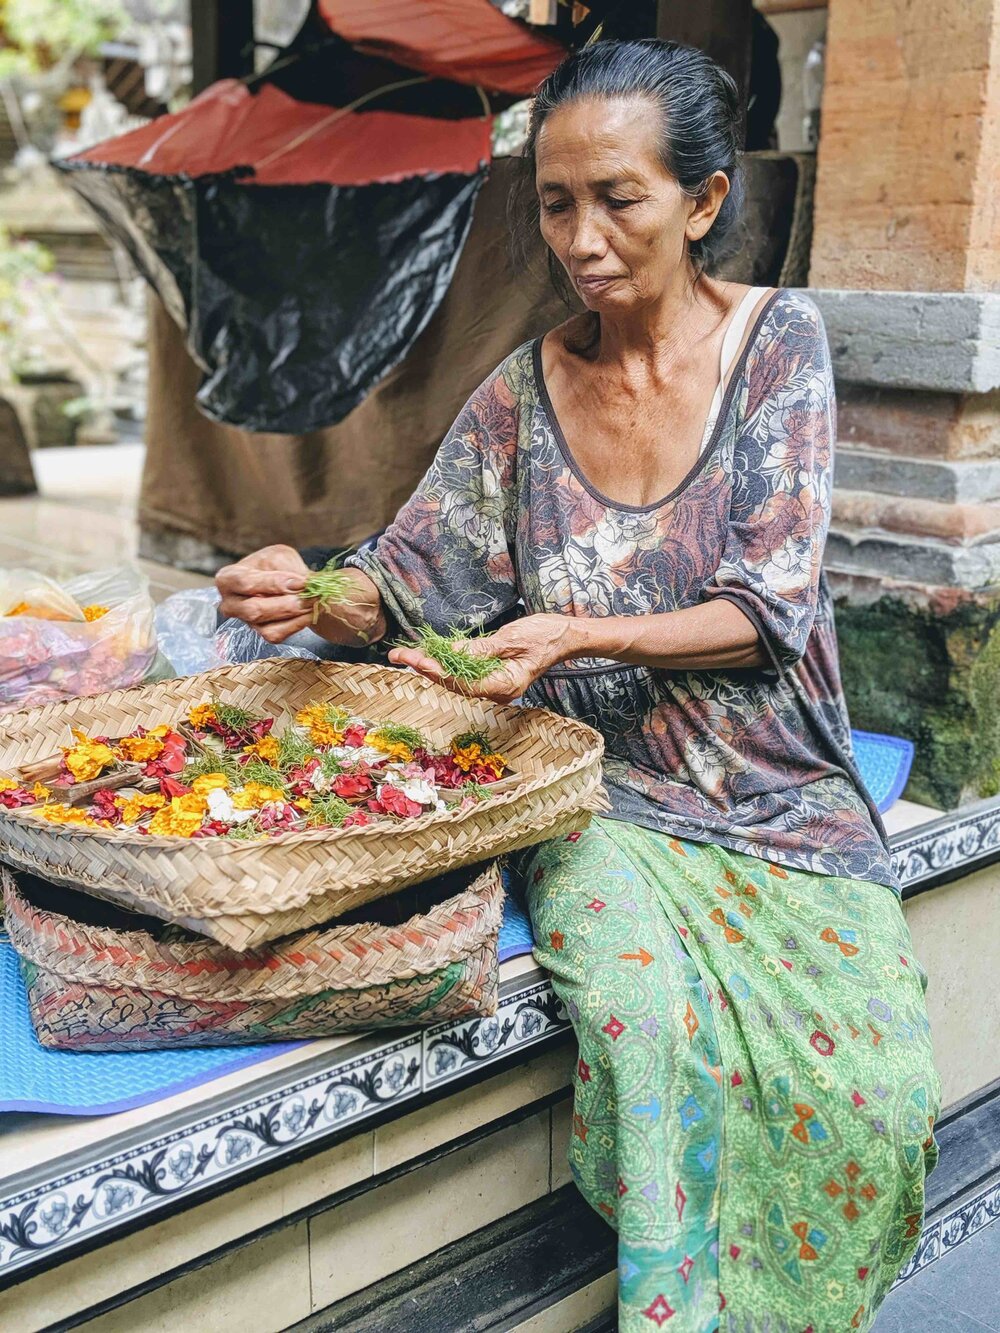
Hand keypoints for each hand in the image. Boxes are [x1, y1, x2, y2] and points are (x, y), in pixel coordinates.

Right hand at [216, 545, 312, 643]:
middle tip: (312, 594)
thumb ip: (285, 569)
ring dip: (295, 614)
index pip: (246, 583)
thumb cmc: (276, 566)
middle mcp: (230, 604)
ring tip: (314, 600)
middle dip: (287, 603)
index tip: (301, 582)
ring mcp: (245, 621)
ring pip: (266, 626)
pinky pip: (278, 635)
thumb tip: (300, 585)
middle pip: (255, 609)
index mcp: (227, 578)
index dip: (274, 583)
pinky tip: (309, 612)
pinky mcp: (261, 633)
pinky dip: (297, 623)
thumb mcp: (279, 557)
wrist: (288, 582)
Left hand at [388, 614, 578, 703]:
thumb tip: (450, 652)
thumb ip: (480, 649)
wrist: (564, 636)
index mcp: (503, 685)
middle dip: (424, 668)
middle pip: (453, 683)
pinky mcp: (492, 677)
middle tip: (397, 654)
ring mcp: (494, 686)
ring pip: (456, 679)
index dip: (434, 671)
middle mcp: (496, 691)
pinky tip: (428, 655)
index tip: (413, 659)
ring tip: (405, 654)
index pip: (460, 682)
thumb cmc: (544, 636)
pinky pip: (464, 673)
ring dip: (431, 666)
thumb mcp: (510, 639)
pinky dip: (446, 664)